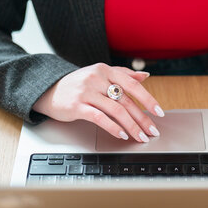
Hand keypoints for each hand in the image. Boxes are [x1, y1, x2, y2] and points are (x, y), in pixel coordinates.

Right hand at [32, 63, 164, 142]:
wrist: (48, 90)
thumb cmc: (77, 85)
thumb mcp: (99, 75)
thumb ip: (122, 74)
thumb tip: (145, 76)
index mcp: (105, 70)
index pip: (132, 84)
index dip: (148, 99)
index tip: (159, 113)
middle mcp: (97, 79)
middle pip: (126, 100)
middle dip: (142, 119)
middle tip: (152, 131)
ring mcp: (86, 92)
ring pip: (116, 110)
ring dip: (131, 126)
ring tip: (140, 136)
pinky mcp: (77, 106)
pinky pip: (99, 117)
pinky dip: (113, 127)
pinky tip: (121, 134)